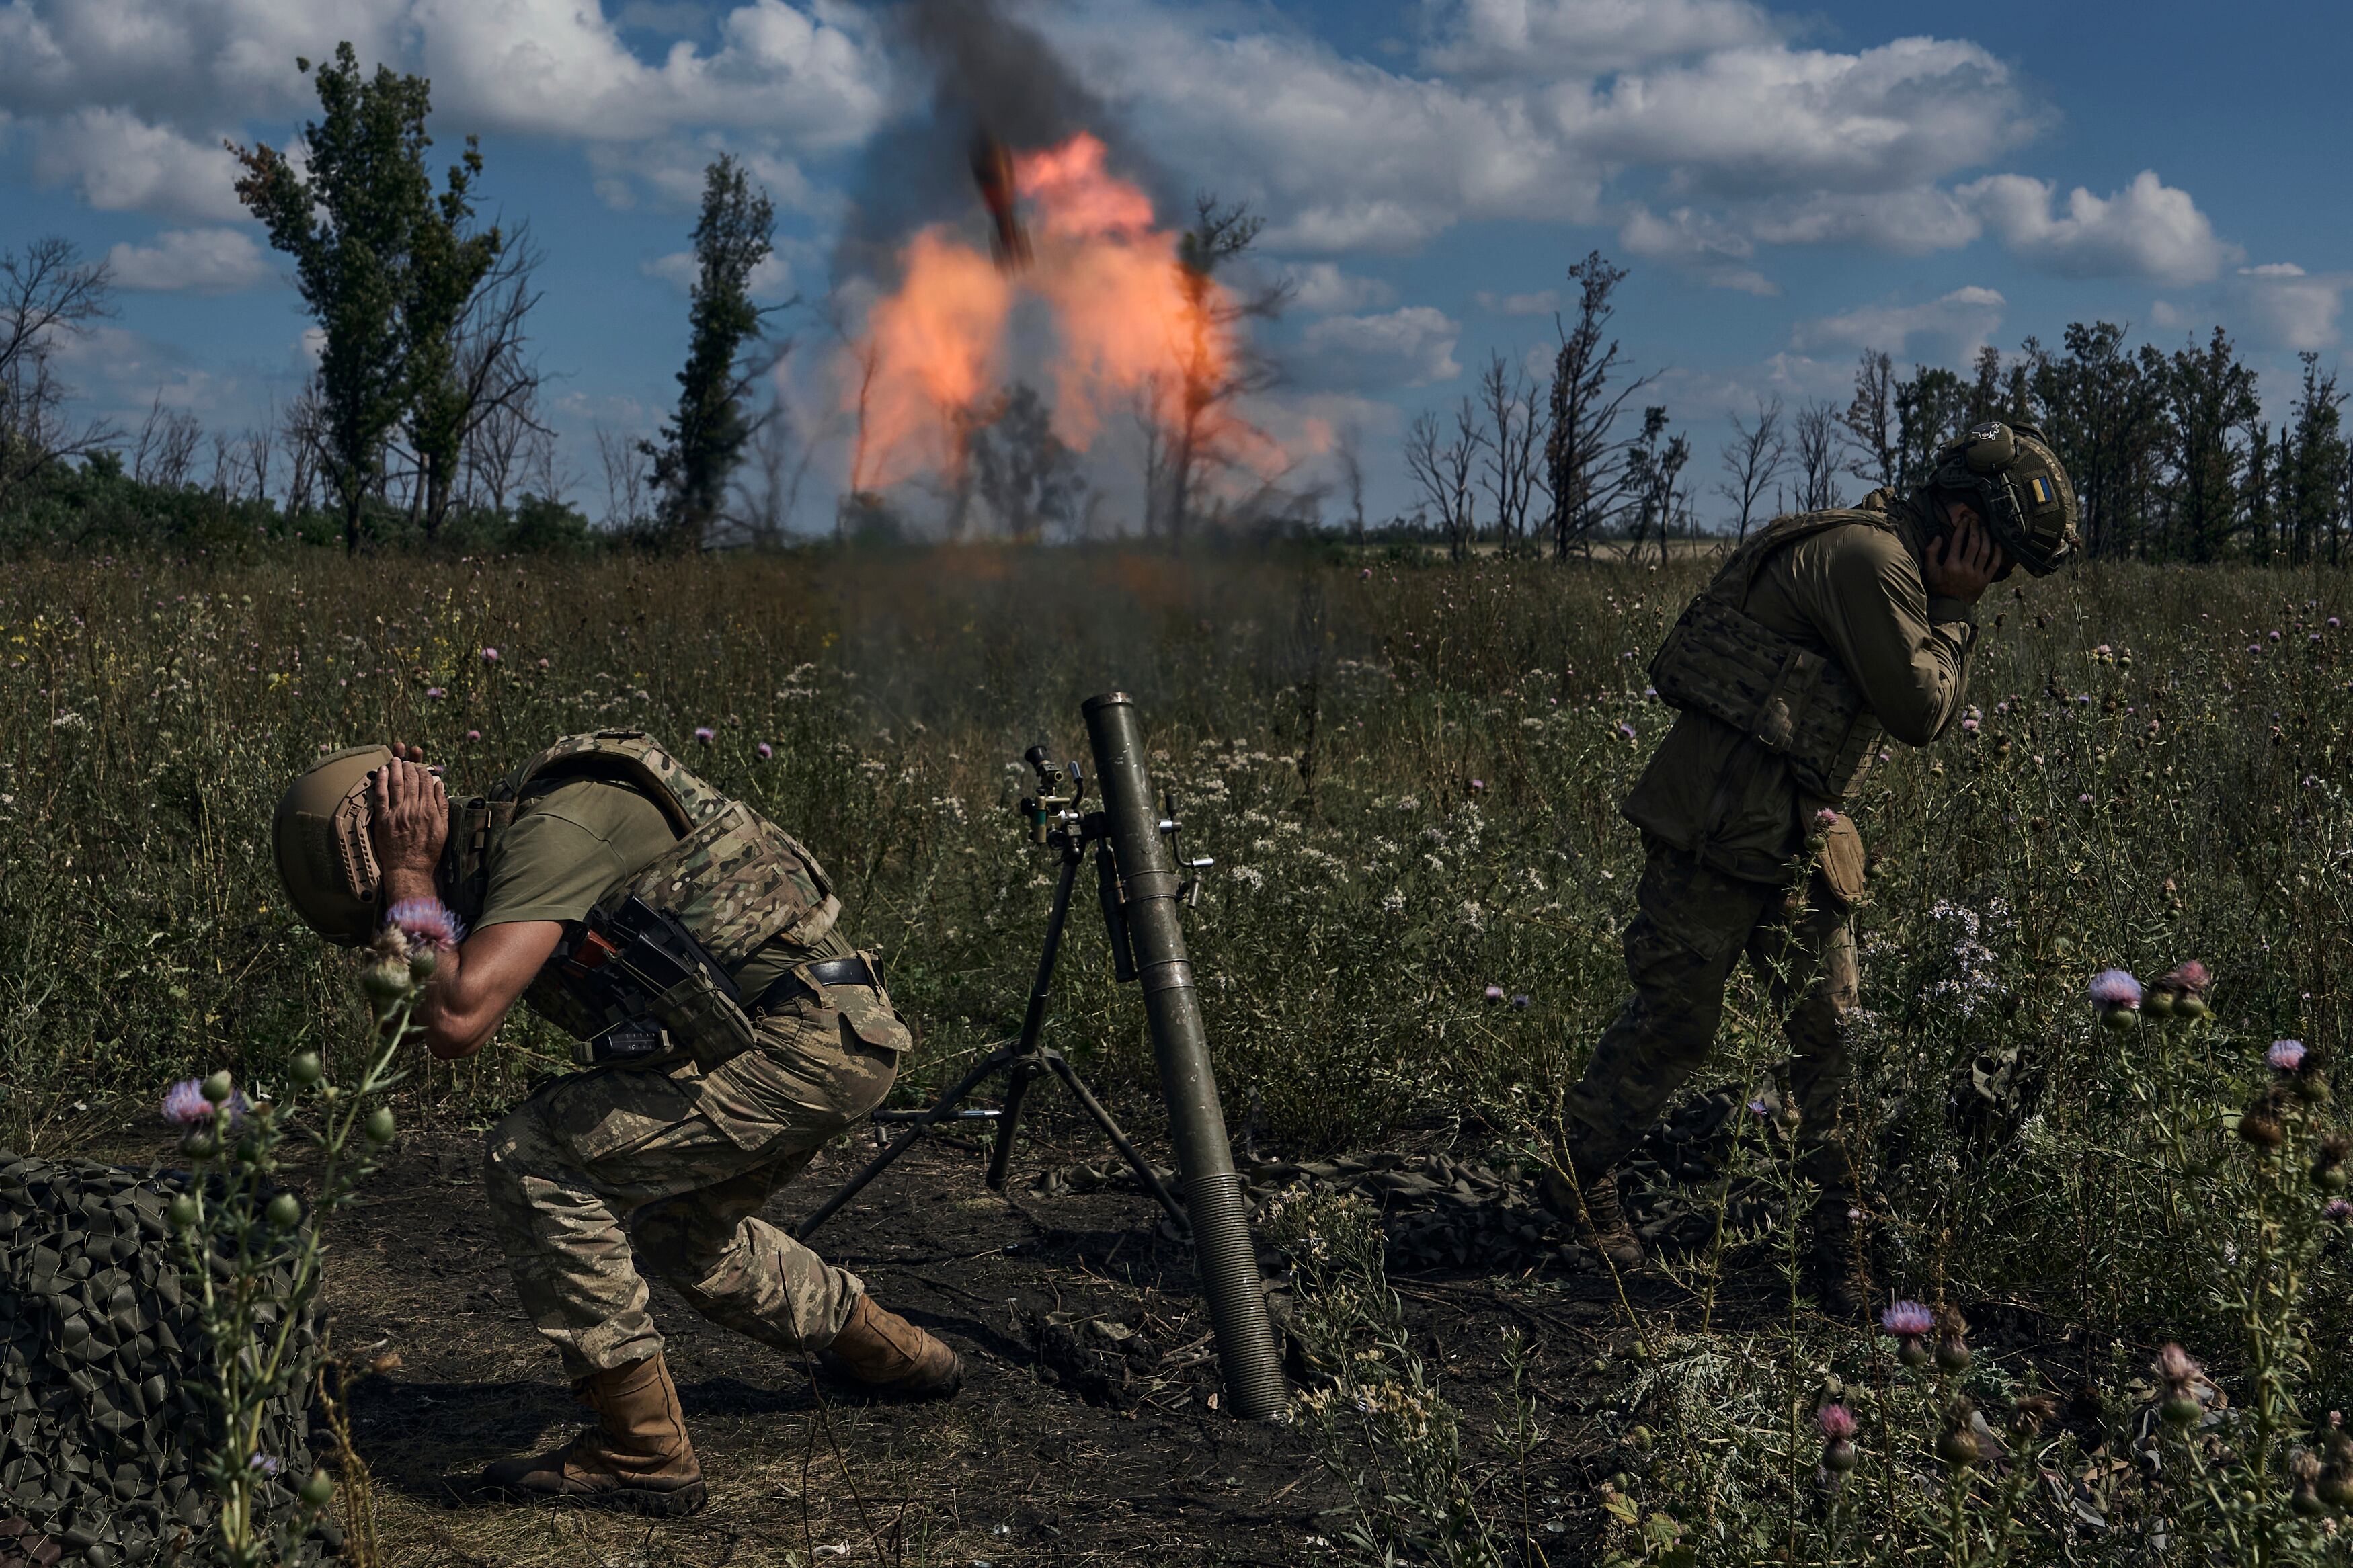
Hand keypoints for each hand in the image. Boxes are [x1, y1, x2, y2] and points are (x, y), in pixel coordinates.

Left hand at [367, 744, 447, 885]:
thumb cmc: (428, 852)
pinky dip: (382, 781)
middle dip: (409, 766)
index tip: (422, 767)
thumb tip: (440, 786)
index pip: (427, 783)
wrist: (409, 868)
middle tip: (407, 760)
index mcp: (429, 811)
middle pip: (411, 780)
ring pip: (396, 784)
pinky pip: (382, 795)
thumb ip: (442, 806)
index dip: (424, 771)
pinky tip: (383, 772)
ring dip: (396, 768)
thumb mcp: (444, 829)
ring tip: (395, 759)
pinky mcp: (383, 819)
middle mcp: (413, 809)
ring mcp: (397, 813)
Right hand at [1924, 513, 2004, 605]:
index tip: (1964, 519)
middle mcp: (1965, 568)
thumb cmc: (1938, 589)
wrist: (1949, 608)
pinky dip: (1997, 553)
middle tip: (1976, 520)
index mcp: (1951, 565)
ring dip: (1986, 538)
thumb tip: (1938, 538)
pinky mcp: (1985, 580)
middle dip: (1975, 529)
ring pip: (1985, 552)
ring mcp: (1976, 574)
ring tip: (1985, 529)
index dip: (1962, 527)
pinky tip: (1997, 544)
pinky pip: (1994, 564)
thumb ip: (1931, 553)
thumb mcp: (1929, 571)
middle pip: (1973, 543)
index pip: (1957, 541)